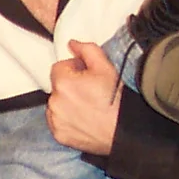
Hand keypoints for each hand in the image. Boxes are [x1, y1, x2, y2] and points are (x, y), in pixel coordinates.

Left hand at [45, 39, 120, 153]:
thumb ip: (87, 50)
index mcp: (63, 83)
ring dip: (67, 102)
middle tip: (91, 92)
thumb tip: (71, 44)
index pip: (60, 67)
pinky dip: (67, 119)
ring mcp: (56, 120)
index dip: (75, 69)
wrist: (124, 130)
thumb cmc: (116, 100)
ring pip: (57, 104)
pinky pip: (58, 121)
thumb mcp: (106, 67)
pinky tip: (83, 119)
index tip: (87, 77)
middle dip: (71, 86)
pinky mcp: (59, 134)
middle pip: (58, 86)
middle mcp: (55, 102)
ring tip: (89, 107)